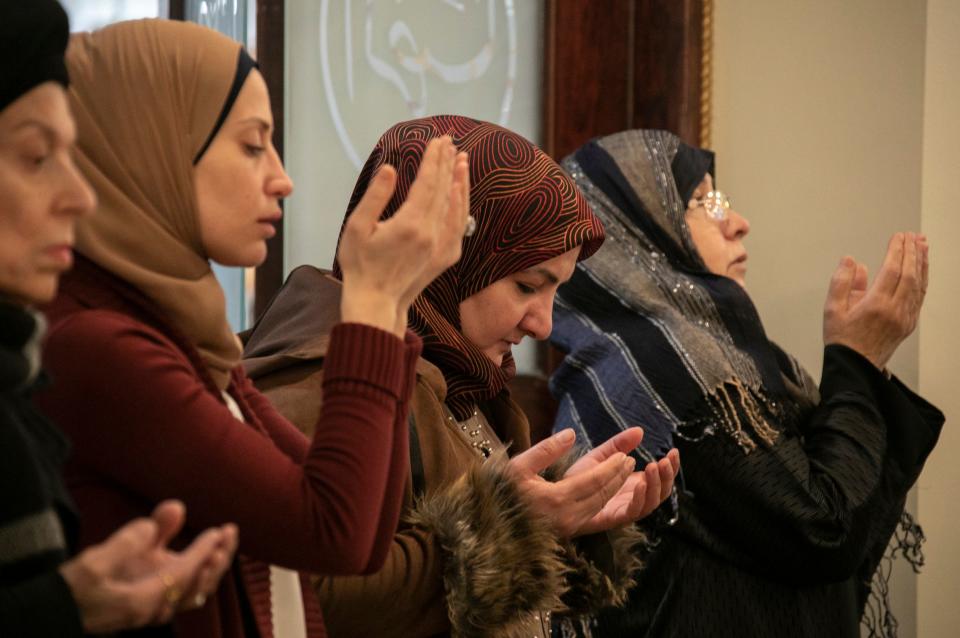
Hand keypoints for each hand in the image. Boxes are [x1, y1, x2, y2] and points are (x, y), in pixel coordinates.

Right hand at [59, 500, 237, 633]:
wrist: (53, 615)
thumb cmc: (73, 589)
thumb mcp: (96, 561)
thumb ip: (131, 539)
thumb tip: (167, 514)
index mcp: (145, 599)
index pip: (186, 572)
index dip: (205, 551)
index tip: (219, 530)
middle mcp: (156, 608)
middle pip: (200, 585)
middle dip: (219, 558)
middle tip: (231, 531)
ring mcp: (154, 609)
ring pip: (195, 591)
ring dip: (212, 566)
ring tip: (223, 541)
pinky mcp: (148, 605)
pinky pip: (183, 593)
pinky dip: (198, 574)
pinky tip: (203, 558)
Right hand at [337, 137, 469, 335]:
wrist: (375, 303)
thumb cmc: (360, 266)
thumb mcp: (358, 227)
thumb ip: (376, 196)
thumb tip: (390, 169)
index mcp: (411, 224)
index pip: (428, 182)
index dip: (434, 159)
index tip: (438, 140)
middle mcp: (431, 233)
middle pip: (444, 190)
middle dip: (447, 163)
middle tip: (450, 141)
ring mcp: (440, 246)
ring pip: (455, 207)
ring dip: (459, 182)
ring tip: (462, 161)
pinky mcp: (443, 257)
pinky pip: (458, 226)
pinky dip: (461, 207)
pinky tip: (460, 196)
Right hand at [507, 429, 635, 538]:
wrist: (485, 527)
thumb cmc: (499, 492)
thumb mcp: (518, 466)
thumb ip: (546, 449)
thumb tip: (571, 434)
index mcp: (556, 499)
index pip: (595, 481)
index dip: (612, 468)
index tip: (624, 455)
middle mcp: (566, 517)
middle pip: (602, 495)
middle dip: (618, 478)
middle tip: (629, 462)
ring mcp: (566, 528)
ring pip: (599, 507)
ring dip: (614, 490)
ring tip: (622, 474)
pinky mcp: (564, 534)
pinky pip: (591, 515)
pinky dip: (603, 501)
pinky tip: (605, 491)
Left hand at [566, 428, 679, 535]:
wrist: (557, 494)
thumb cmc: (579, 478)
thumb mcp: (602, 457)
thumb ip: (620, 444)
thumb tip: (640, 430)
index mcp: (634, 485)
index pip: (661, 479)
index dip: (671, 468)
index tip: (673, 451)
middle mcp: (633, 499)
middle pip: (661, 492)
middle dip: (668, 476)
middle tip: (667, 459)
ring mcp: (625, 510)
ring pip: (652, 503)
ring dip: (657, 485)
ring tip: (654, 466)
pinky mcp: (614, 518)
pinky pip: (634, 512)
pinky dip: (641, 498)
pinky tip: (640, 483)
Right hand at [823, 232, 928, 369]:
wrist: (855, 367)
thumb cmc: (842, 340)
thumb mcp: (832, 310)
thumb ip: (841, 282)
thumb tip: (851, 261)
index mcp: (876, 305)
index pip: (892, 270)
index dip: (897, 251)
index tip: (898, 237)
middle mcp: (895, 310)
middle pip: (910, 275)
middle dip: (912, 252)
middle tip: (913, 236)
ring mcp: (905, 318)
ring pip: (919, 285)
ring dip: (922, 263)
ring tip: (922, 245)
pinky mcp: (909, 323)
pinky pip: (920, 297)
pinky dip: (922, 279)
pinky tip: (922, 270)